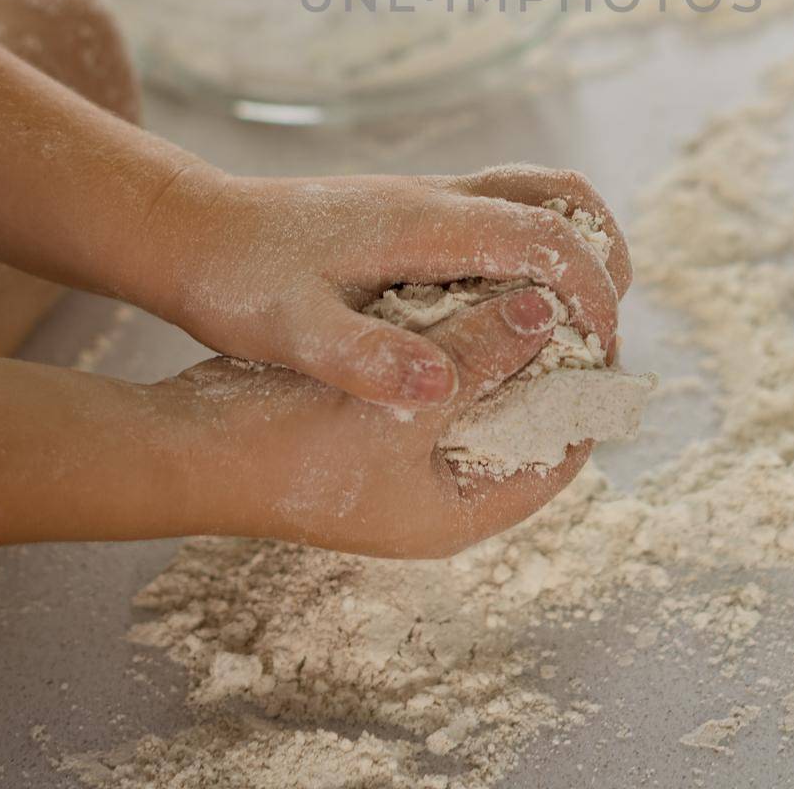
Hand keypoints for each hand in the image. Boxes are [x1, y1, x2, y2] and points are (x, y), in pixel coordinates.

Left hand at [153, 162, 631, 413]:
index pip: (543, 237)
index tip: (605, 348)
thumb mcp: (293, 333)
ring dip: (572, 248)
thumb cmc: (238, 281)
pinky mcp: (410, 213)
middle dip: (604, 254)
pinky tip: (509, 313)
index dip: (590, 290)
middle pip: (559, 195)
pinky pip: (499, 214)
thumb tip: (441, 387)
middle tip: (607, 329)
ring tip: (574, 325)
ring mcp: (425, 199)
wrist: (191, 230)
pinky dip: (533, 251)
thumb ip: (365, 359)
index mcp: (425, 224)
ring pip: (532, 196)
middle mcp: (437, 198)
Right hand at [172, 283, 589, 555]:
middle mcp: (439, 492)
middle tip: (566, 298)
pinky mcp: (374, 429)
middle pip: (521, 426)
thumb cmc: (291, 448)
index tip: (602, 332)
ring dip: (497, 346)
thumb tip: (549, 309)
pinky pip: (437, 382)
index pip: (555, 459)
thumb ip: (479, 356)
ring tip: (524, 283)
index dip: (584, 398)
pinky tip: (463, 289)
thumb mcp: (402, 403)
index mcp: (458, 511)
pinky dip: (454, 343)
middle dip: (543, 364)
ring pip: (478, 398)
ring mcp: (404, 462)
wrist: (191, 450)